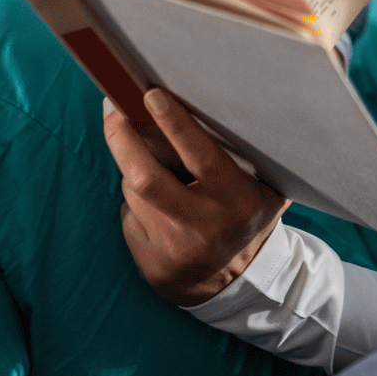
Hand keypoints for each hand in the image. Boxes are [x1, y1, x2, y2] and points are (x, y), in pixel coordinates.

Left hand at [103, 88, 289, 305]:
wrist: (234, 280)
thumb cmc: (246, 213)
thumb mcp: (263, 185)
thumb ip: (244, 151)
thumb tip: (199, 98)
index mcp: (238, 201)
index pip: (202, 158)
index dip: (175, 124)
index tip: (151, 95)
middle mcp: (204, 226)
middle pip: (147, 178)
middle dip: (122, 137)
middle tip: (113, 107)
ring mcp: (174, 248)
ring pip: (134, 190)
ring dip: (134, 167)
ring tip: (148, 157)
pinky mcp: (150, 262)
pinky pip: (130, 213)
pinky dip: (135, 198)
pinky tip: (153, 202)